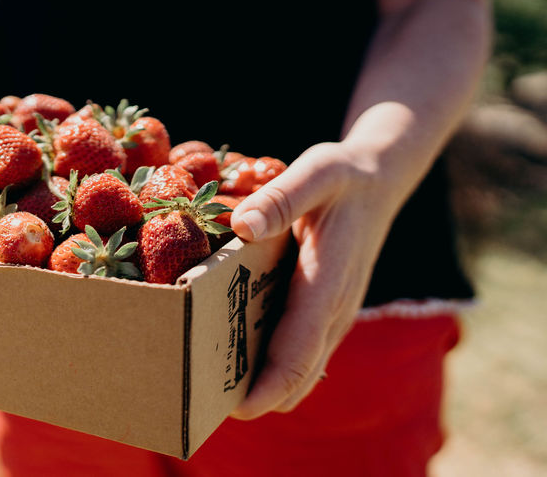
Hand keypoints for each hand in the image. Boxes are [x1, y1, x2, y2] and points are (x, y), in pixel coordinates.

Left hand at [227, 140, 398, 418]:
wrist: (379, 181)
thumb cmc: (343, 176)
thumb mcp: (316, 172)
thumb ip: (281, 198)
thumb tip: (242, 226)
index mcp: (328, 285)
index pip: (300, 353)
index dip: (268, 386)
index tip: (234, 408)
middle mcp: (334, 311)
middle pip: (297, 375)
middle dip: (255, 395)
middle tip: (201, 399)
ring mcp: (333, 315)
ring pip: (300, 369)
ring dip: (261, 382)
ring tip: (207, 383)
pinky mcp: (325, 311)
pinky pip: (299, 350)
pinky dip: (269, 362)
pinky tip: (231, 350)